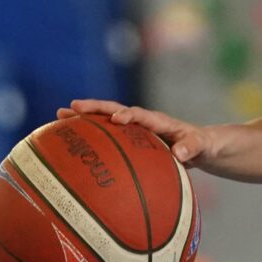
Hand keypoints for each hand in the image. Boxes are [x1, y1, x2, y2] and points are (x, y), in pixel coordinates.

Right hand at [57, 98, 212, 166]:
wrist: (199, 145)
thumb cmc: (202, 145)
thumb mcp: (202, 146)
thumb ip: (193, 148)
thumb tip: (180, 154)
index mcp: (159, 122)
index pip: (140, 115)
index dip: (128, 115)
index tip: (116, 118)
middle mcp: (142, 121)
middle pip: (114, 110)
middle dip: (94, 108)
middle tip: (71, 107)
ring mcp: (133, 129)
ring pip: (105, 121)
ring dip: (84, 118)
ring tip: (59, 116)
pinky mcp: (128, 139)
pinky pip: (107, 136)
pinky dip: (90, 136)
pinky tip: (70, 144)